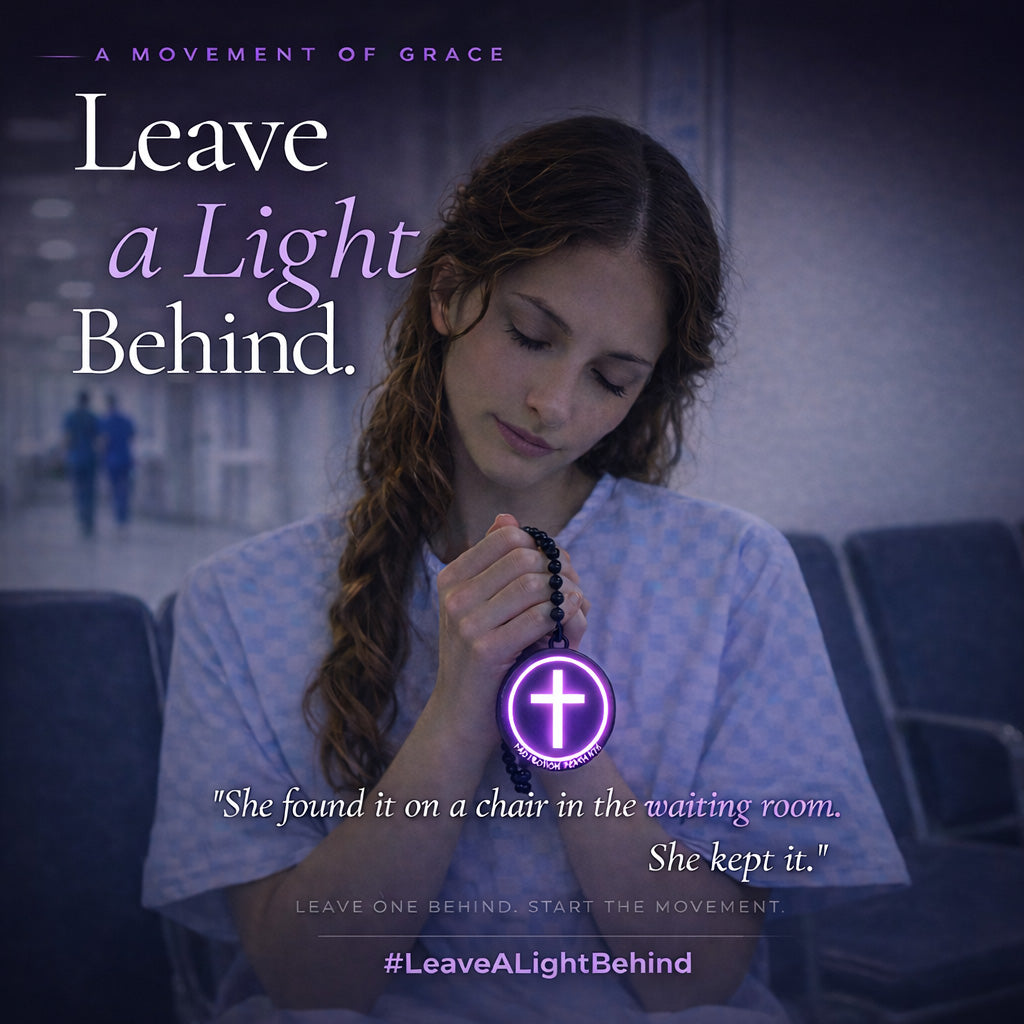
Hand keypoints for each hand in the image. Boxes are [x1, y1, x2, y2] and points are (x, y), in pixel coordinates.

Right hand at [432, 514, 587, 741]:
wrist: (461, 718)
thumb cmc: (482, 659)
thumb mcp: (480, 606)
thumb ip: (493, 563)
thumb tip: (507, 516)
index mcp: (451, 578)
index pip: (506, 536)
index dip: (541, 547)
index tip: (555, 569)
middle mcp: (454, 596)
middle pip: (524, 557)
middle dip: (558, 569)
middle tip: (573, 589)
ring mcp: (467, 624)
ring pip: (533, 583)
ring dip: (565, 592)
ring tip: (575, 606)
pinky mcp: (486, 650)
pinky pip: (539, 616)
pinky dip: (564, 614)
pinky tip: (570, 621)